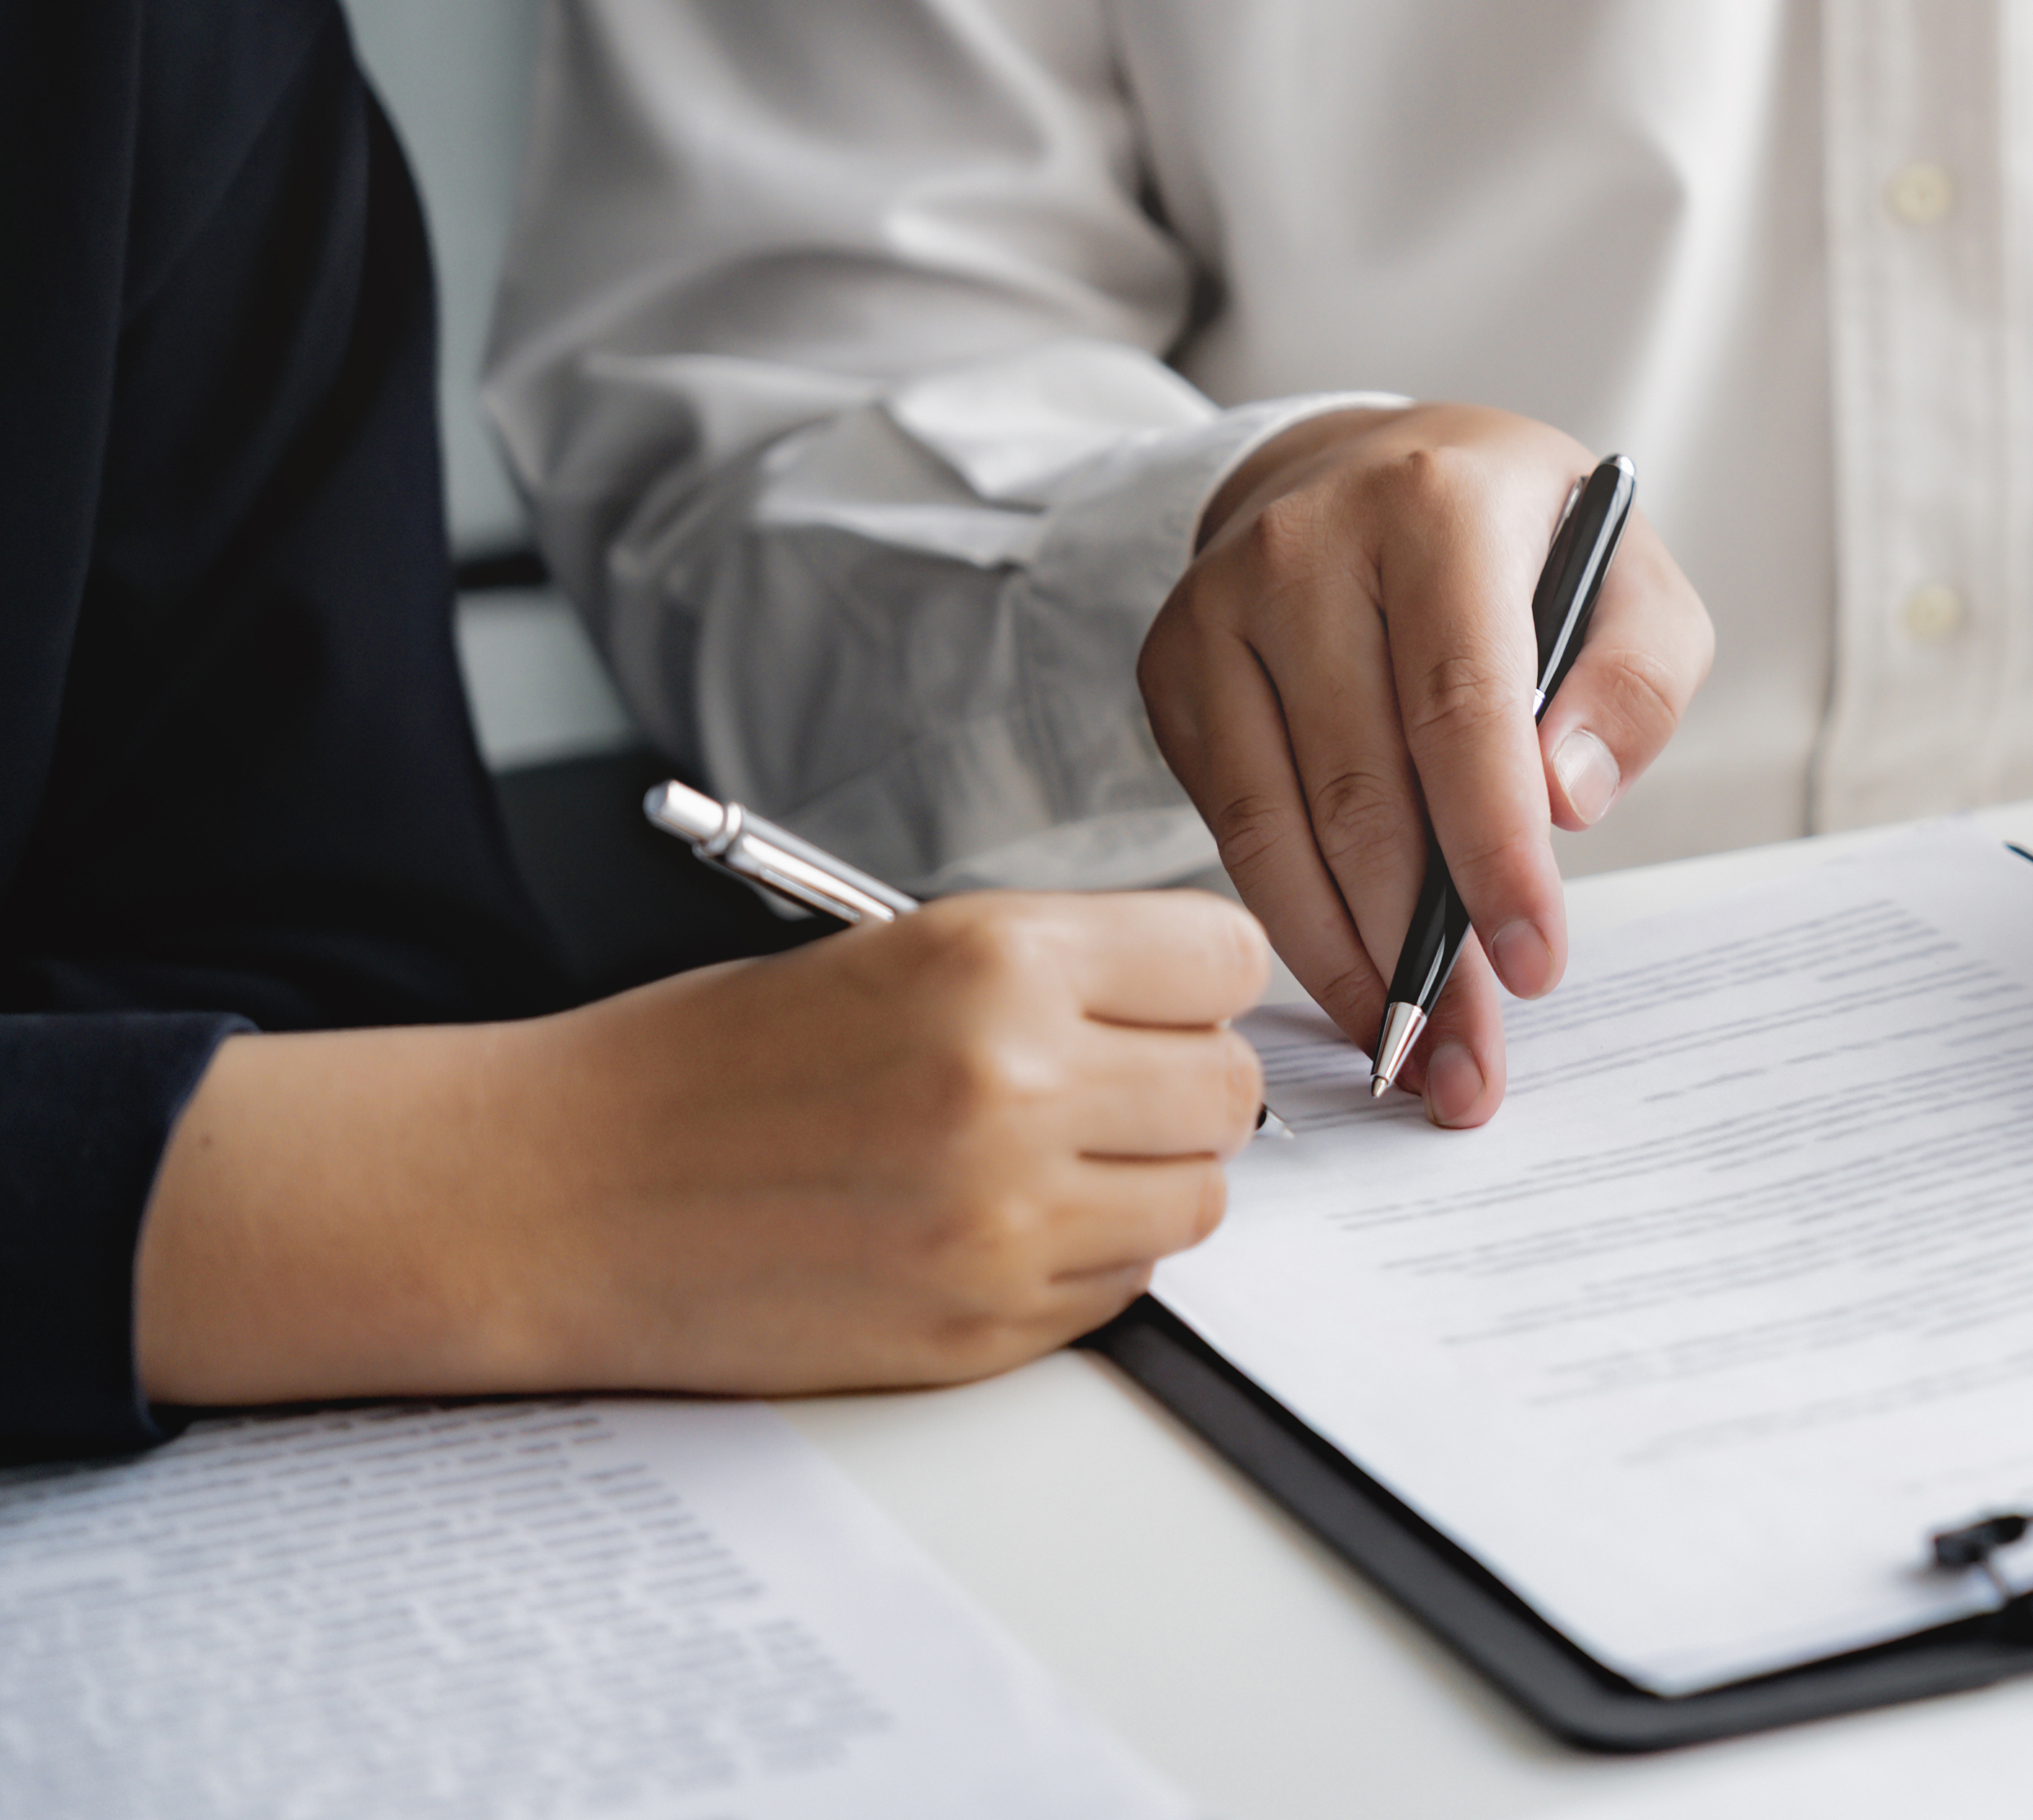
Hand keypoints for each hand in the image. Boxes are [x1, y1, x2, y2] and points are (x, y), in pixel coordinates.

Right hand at [135, 890, 1268, 1404]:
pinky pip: (1126, 1284)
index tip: (1165, 996)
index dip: (1197, 980)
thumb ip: (1056, 972)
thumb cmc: (707, 1064)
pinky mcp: (986, 1326)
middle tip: (1103, 1081)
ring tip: (1045, 1156)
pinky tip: (995, 1223)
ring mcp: (1008, 1221)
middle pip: (1229, 1088)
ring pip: (1198, 1197)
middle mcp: (1018, 1088)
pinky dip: (1089, 1257)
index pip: (1226, 960)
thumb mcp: (892, 949)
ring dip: (1146, 1176)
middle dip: (1181, 1082)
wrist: (560, 1195)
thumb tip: (1189, 1004)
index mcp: (994, 964)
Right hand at [1139, 403, 1712, 1126]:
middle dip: (1424, 950)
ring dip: (1349, 965)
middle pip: (1362, 788)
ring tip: (1415, 1053)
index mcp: (1434, 506)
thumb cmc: (1514, 545)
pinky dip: (1294, 923)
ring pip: (1277, 830)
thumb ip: (1633, 683)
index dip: (1496, 851)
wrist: (1357, 474)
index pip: (1462, 705)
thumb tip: (1564, 801)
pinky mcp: (1172, 671)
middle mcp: (1302, 547)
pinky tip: (1351, 984)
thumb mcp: (1627, 579)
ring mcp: (1216, 610)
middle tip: (1475, 1060)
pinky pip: (1232, 832)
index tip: (1536, 966)